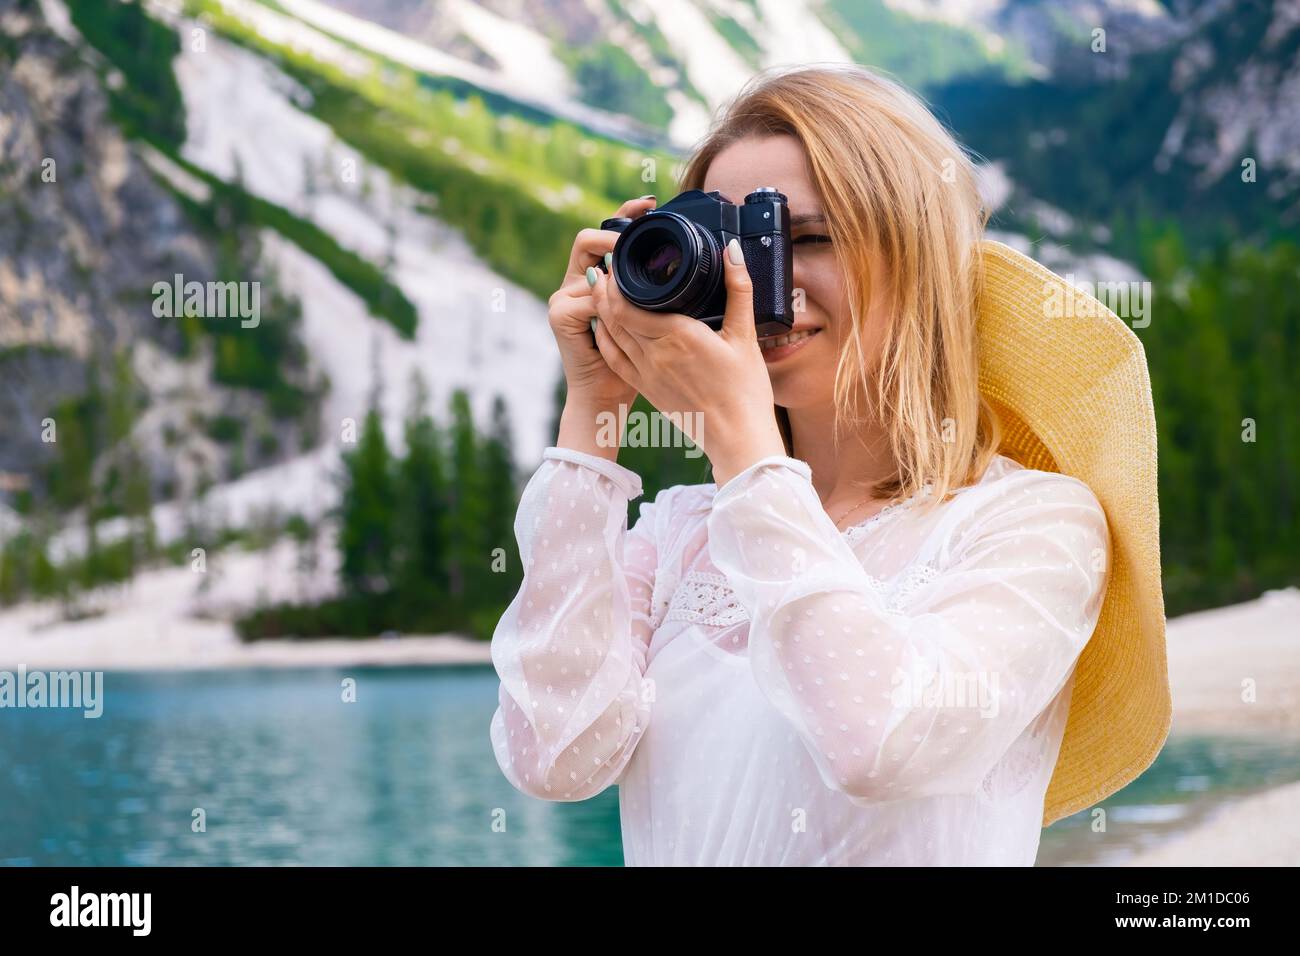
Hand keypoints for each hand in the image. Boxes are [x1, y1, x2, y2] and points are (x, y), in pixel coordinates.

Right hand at [548, 196, 655, 457]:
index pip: (610, 237)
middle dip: (616, 227)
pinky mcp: (563, 316)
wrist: (607, 397)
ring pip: (586, 258)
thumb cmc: (640, 365)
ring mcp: (566, 297)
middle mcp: (580, 283)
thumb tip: (715, 260)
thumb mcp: (661, 323)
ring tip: (633, 245)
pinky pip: (584, 295)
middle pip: (591, 238)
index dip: (626, 215)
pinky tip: (621, 279)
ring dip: (609, 249)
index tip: (651, 203)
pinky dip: (603, 289)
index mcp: (604, 281)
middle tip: (642, 216)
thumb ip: (671, 293)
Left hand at [589, 236, 786, 484]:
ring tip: (603, 290)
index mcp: (676, 336)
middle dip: (605, 289)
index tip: (617, 260)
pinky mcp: (645, 389)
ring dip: (602, 311)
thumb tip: (732, 251)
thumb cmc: (745, 389)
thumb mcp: (745, 335)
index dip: (615, 280)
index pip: (627, 303)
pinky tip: (606, 326)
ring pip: (610, 335)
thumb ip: (738, 289)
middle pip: (613, 315)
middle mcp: (654, 354)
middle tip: (607, 267)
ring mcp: (646, 374)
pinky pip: (615, 358)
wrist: (736, 437)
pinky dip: (606, 338)